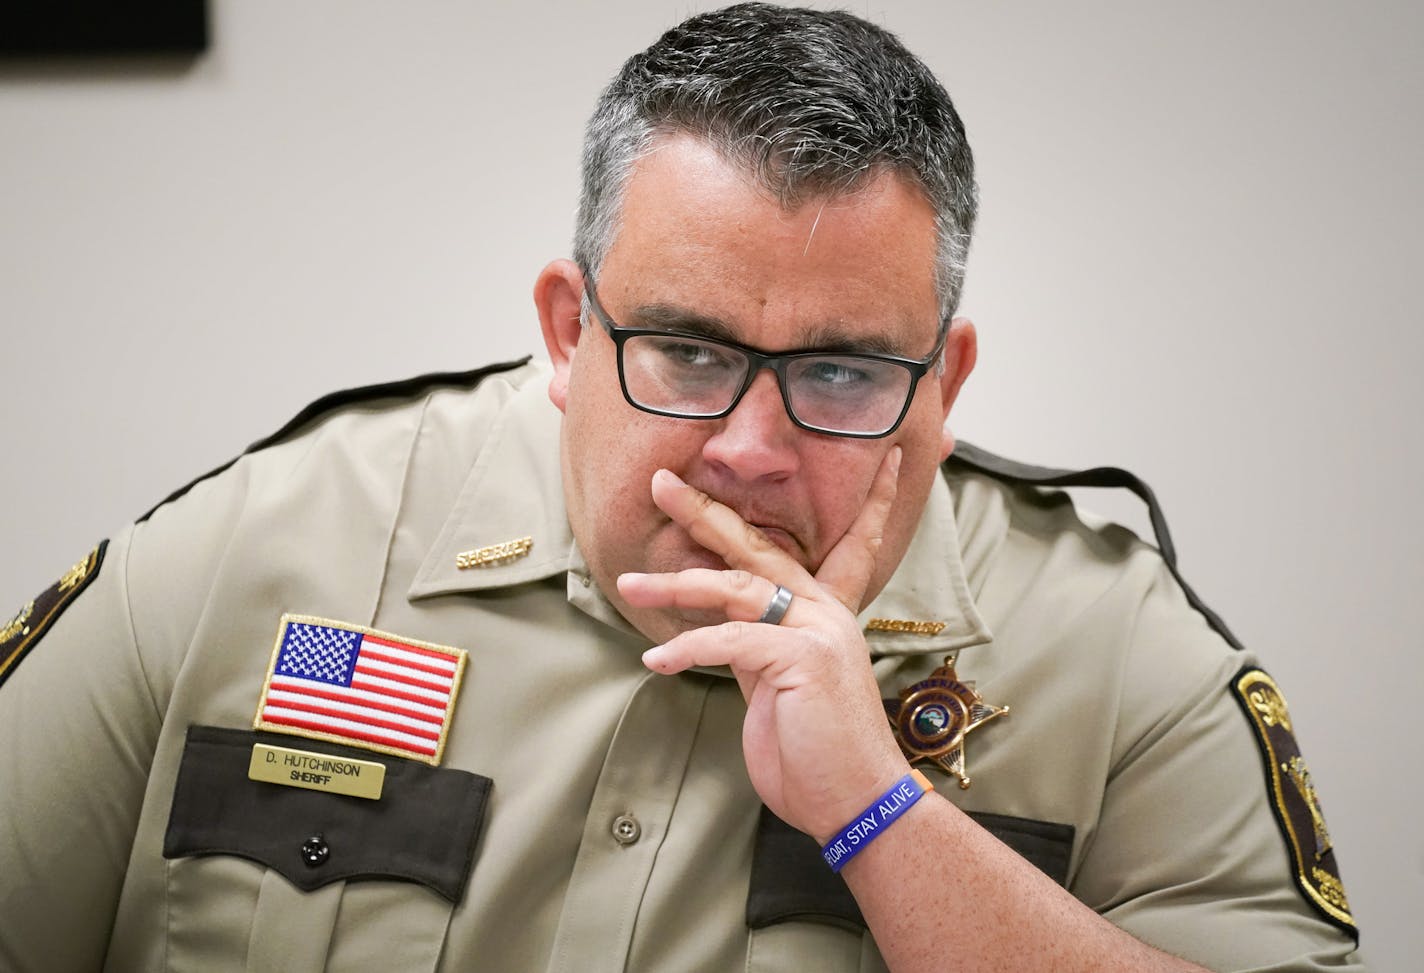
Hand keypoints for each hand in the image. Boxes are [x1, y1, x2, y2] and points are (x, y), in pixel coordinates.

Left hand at [617, 447, 911, 841]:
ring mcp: (817, 630)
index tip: (885, 462)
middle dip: (705, 512)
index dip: (867, 502)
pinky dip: (687, 647)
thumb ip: (752, 649)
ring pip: (733, 586)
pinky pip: (728, 639)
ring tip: (630, 584)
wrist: (855, 801)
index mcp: (826, 613)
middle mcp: (824, 611)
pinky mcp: (801, 656)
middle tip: (660, 484)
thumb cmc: (814, 753)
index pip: (845, 543)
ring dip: (674, 583)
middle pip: (758, 547)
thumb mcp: (777, 688)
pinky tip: (657, 659)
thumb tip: (711, 630)